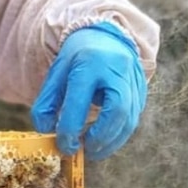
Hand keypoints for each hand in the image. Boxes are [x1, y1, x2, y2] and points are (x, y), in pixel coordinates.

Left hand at [30, 22, 147, 159]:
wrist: (106, 36)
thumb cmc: (77, 59)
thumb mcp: (55, 75)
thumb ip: (45, 104)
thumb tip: (46, 132)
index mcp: (90, 63)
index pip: (80, 102)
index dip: (70, 129)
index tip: (64, 144)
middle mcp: (117, 69)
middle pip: (116, 111)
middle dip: (99, 138)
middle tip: (84, 151)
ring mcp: (134, 79)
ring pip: (130, 119)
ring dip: (111, 142)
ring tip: (93, 151)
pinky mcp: (142, 89)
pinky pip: (133, 118)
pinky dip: (119, 134)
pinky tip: (104, 140)